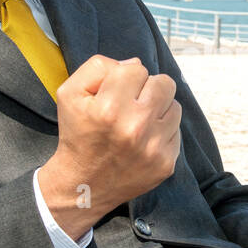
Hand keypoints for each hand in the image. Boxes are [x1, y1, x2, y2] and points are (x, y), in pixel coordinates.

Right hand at [40, 55, 181, 238]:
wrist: (83, 184)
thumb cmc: (77, 134)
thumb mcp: (70, 93)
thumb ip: (97, 67)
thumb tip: (135, 63)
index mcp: (109, 108)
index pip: (137, 68)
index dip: (124, 78)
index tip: (114, 93)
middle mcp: (135, 127)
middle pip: (164, 83)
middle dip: (147, 89)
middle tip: (132, 103)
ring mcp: (154, 147)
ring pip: (175, 106)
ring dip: (158, 109)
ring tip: (138, 121)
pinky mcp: (166, 163)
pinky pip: (176, 131)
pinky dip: (162, 131)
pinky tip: (144, 140)